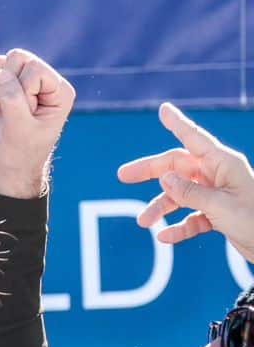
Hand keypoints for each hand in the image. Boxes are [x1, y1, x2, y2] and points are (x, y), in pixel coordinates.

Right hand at [0, 49, 74, 198]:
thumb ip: (13, 99)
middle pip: (18, 57)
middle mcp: (44, 82)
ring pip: (0, 61)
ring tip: (3, 108)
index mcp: (59, 91)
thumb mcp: (20, 129)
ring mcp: (23, 81)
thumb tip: (0, 73)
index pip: (35, 69)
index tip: (25, 114)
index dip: (22, 90)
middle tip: (12, 110)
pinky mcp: (3, 83)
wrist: (5, 165)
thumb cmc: (19, 152)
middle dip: (6, 84)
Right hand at [118, 102, 253, 260]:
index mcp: (224, 164)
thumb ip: (190, 192)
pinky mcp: (219, 215)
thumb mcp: (221, 206)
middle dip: (151, 172)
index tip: (163, 109)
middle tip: (123, 175)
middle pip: (177, 167)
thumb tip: (163, 177)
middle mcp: (219, 176)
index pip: (194, 138)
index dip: (177, 123)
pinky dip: (179, 227)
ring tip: (143, 222)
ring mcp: (218, 195)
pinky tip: (166, 237)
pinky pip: (192, 217)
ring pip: (181, 195)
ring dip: (161, 207)